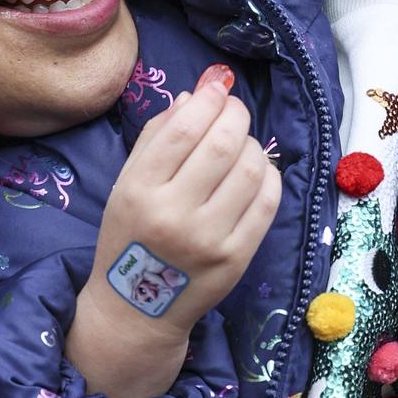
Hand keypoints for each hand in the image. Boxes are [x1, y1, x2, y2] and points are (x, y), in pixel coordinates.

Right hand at [68, 79, 280, 397]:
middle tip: (235, 112)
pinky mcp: (236, 258)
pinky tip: (258, 173)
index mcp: (138, 191)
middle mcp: (173, 215)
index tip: (217, 89)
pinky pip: (268, 202)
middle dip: (235, 116)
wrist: (137, 308)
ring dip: (253, 145)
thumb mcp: (127, 184)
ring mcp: (208, 239)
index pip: (183, 129)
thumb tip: (196, 95)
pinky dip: (270, 176)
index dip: (209, 100)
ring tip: (242, 145)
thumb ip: (157, 136)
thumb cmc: (131, 236)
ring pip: (251, 169)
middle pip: (222, 144)